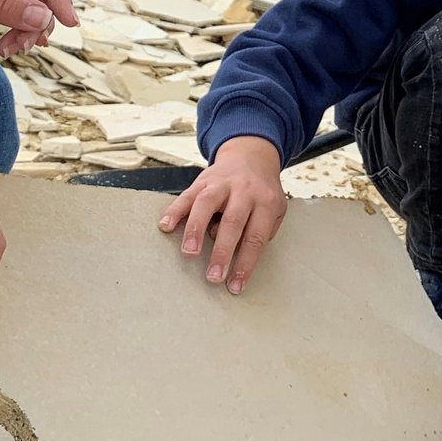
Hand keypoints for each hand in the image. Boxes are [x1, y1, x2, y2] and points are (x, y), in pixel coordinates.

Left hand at [0, 0, 76, 56]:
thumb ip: (3, 5)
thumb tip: (45, 19)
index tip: (71, 23)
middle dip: (37, 18)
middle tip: (26, 45)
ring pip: (35, 4)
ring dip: (28, 29)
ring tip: (11, 49)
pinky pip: (21, 12)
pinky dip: (19, 30)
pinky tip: (10, 45)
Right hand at [158, 136, 286, 292]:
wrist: (252, 155)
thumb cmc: (263, 191)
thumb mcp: (276, 208)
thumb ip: (263, 231)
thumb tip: (241, 257)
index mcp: (266, 201)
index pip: (256, 237)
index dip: (245, 263)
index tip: (235, 286)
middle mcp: (244, 190)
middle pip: (233, 222)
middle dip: (222, 252)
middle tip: (213, 277)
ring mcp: (222, 184)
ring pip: (207, 203)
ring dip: (196, 229)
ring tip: (189, 252)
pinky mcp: (202, 180)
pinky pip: (187, 194)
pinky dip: (175, 210)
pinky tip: (165, 225)